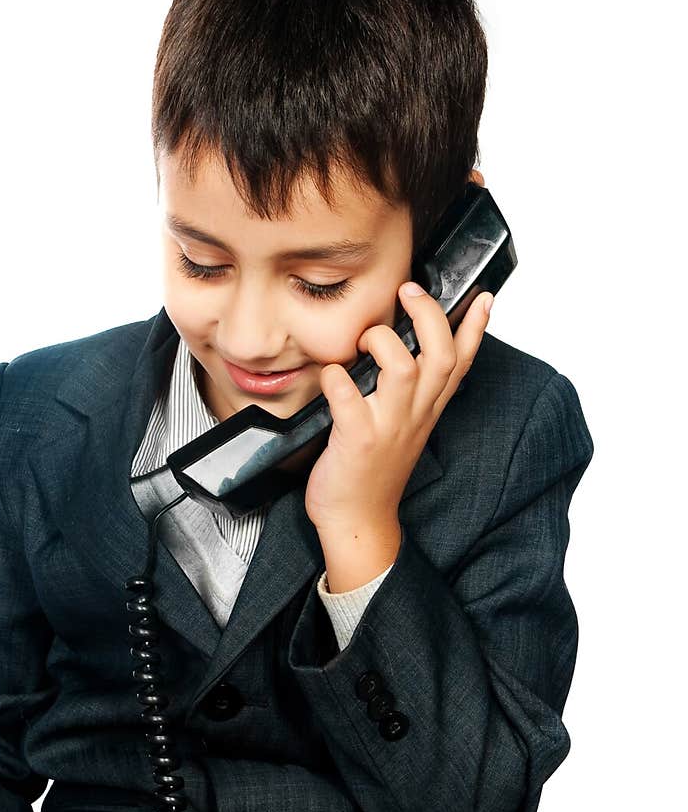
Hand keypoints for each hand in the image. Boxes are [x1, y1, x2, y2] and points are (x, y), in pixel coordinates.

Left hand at [304, 282, 492, 535]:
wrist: (357, 521)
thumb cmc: (373, 471)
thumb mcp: (405, 428)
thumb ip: (412, 393)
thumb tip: (411, 355)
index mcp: (428, 410)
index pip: (461, 362)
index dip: (474, 328)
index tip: (483, 296)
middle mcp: (414, 415)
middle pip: (440, 355)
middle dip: (428, 315)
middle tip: (408, 290)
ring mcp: (388, 427)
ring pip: (405, 370)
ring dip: (383, 342)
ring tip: (365, 338)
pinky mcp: (357, 441)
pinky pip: (349, 401)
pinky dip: (337, 379)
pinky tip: (330, 373)